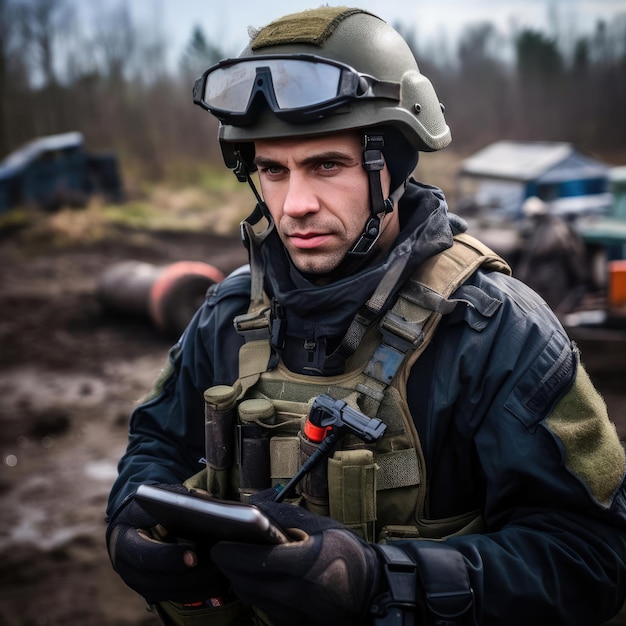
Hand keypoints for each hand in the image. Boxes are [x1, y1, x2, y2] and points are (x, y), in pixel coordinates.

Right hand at [106, 484, 229, 602]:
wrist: (132, 523)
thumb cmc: (149, 507)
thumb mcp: (157, 498)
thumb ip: (178, 498)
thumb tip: (204, 500)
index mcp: (124, 540)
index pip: (144, 555)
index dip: (168, 558)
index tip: (193, 557)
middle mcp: (126, 567)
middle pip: (159, 580)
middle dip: (191, 575)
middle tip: (217, 566)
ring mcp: (138, 582)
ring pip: (169, 592)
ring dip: (197, 585)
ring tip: (222, 573)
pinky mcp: (151, 590)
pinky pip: (175, 597)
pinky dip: (197, 591)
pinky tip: (217, 581)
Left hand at [211, 501, 381, 625]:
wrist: (370, 594)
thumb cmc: (347, 556)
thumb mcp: (321, 527)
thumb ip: (284, 516)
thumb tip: (253, 507)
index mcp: (299, 566)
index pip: (247, 560)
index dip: (228, 548)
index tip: (220, 538)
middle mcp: (290, 595)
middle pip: (240, 579)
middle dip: (229, 561)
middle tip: (228, 543)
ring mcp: (288, 615)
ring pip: (247, 594)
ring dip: (239, 575)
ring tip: (243, 557)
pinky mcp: (288, 625)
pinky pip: (260, 605)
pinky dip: (254, 589)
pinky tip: (263, 575)